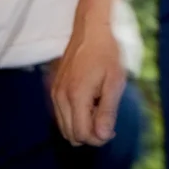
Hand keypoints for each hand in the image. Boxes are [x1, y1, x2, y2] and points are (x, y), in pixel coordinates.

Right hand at [49, 20, 128, 146]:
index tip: (112, 129)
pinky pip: (61, 115)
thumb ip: (107, 110)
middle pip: (71, 135)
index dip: (98, 138)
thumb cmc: (107, 53)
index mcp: (75, 96)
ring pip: (64, 127)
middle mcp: (59, 98)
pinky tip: (90, 103)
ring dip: (82, 126)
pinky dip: (75, 117)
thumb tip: (102, 136)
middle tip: (107, 119)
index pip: (81, 134)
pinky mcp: (54, 89)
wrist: (90, 30)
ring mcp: (54, 93)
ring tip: (99, 109)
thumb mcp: (115, 81)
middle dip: (90, 134)